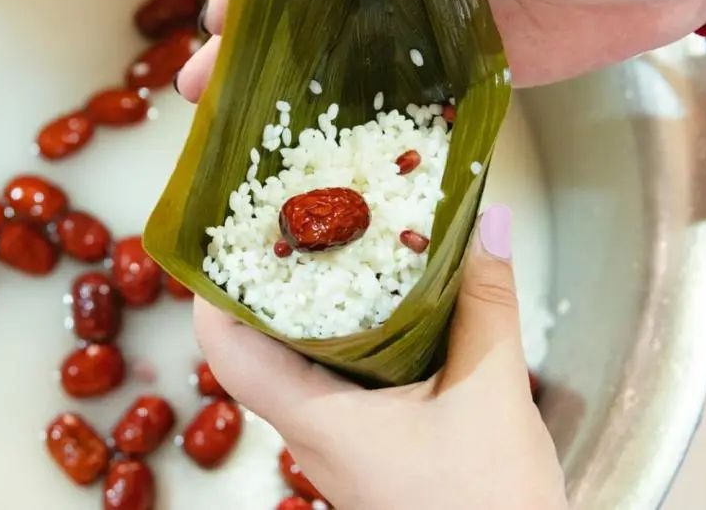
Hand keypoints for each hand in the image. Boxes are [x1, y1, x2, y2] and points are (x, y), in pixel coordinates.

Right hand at [176, 0, 705, 92]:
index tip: (222, 10)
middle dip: (257, 40)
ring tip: (237, 120)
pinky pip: (406, 91)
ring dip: (294, 84)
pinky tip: (320, 146)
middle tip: (202, 81)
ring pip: (348, 50)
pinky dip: (364, 117)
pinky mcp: (470, 61)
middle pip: (315, 0)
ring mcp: (437, 14)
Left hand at [194, 205, 566, 508]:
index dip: (214, 290)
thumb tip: (488, 222)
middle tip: (288, 224)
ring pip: (296, 366)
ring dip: (307, 310)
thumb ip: (486, 302)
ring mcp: (336, 444)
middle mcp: (312, 432)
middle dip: (266, 283)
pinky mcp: (363, 449)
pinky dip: (346, 339)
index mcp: (318, 418)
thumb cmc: (489, 502)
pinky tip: (382, 310)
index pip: (227, 350)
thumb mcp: (491, 389)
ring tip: (332, 251)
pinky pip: (334, 384)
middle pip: (256, 348)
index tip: (228, 238)